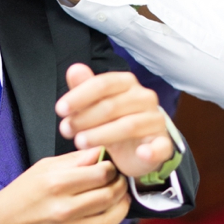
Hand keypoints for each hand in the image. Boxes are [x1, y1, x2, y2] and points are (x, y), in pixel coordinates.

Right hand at [0, 148, 127, 223]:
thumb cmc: (20, 194)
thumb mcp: (43, 168)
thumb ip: (75, 160)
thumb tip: (103, 152)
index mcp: (55, 184)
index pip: (102, 173)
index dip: (112, 169)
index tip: (112, 169)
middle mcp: (61, 211)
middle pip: (109, 196)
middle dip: (120, 187)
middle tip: (119, 183)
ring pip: (109, 221)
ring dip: (118, 208)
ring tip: (117, 200)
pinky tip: (95, 218)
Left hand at [56, 63, 174, 177]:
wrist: (135, 148)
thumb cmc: (112, 121)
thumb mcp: (95, 105)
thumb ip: (84, 88)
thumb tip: (74, 69)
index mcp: (127, 84)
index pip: (103, 84)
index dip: (80, 96)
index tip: (60, 109)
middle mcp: (144, 98)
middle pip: (112, 105)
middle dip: (85, 118)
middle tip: (65, 129)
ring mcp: (155, 120)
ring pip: (129, 125)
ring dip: (101, 135)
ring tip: (79, 142)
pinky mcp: (163, 143)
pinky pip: (160, 146)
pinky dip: (151, 151)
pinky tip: (141, 154)